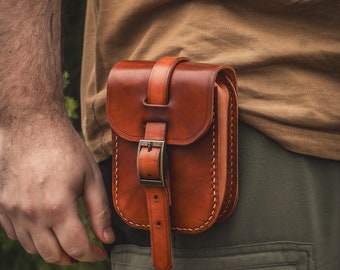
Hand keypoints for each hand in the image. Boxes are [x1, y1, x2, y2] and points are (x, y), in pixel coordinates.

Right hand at [0, 117, 114, 264]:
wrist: (32, 125)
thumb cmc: (64, 147)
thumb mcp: (90, 177)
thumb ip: (99, 211)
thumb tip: (107, 238)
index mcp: (57, 207)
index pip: (77, 247)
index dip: (92, 255)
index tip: (101, 252)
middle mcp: (31, 214)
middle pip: (52, 255)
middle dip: (72, 258)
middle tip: (84, 250)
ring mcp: (12, 210)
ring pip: (33, 247)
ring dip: (52, 249)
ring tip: (66, 239)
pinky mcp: (1, 204)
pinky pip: (15, 234)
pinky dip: (33, 238)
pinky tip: (45, 227)